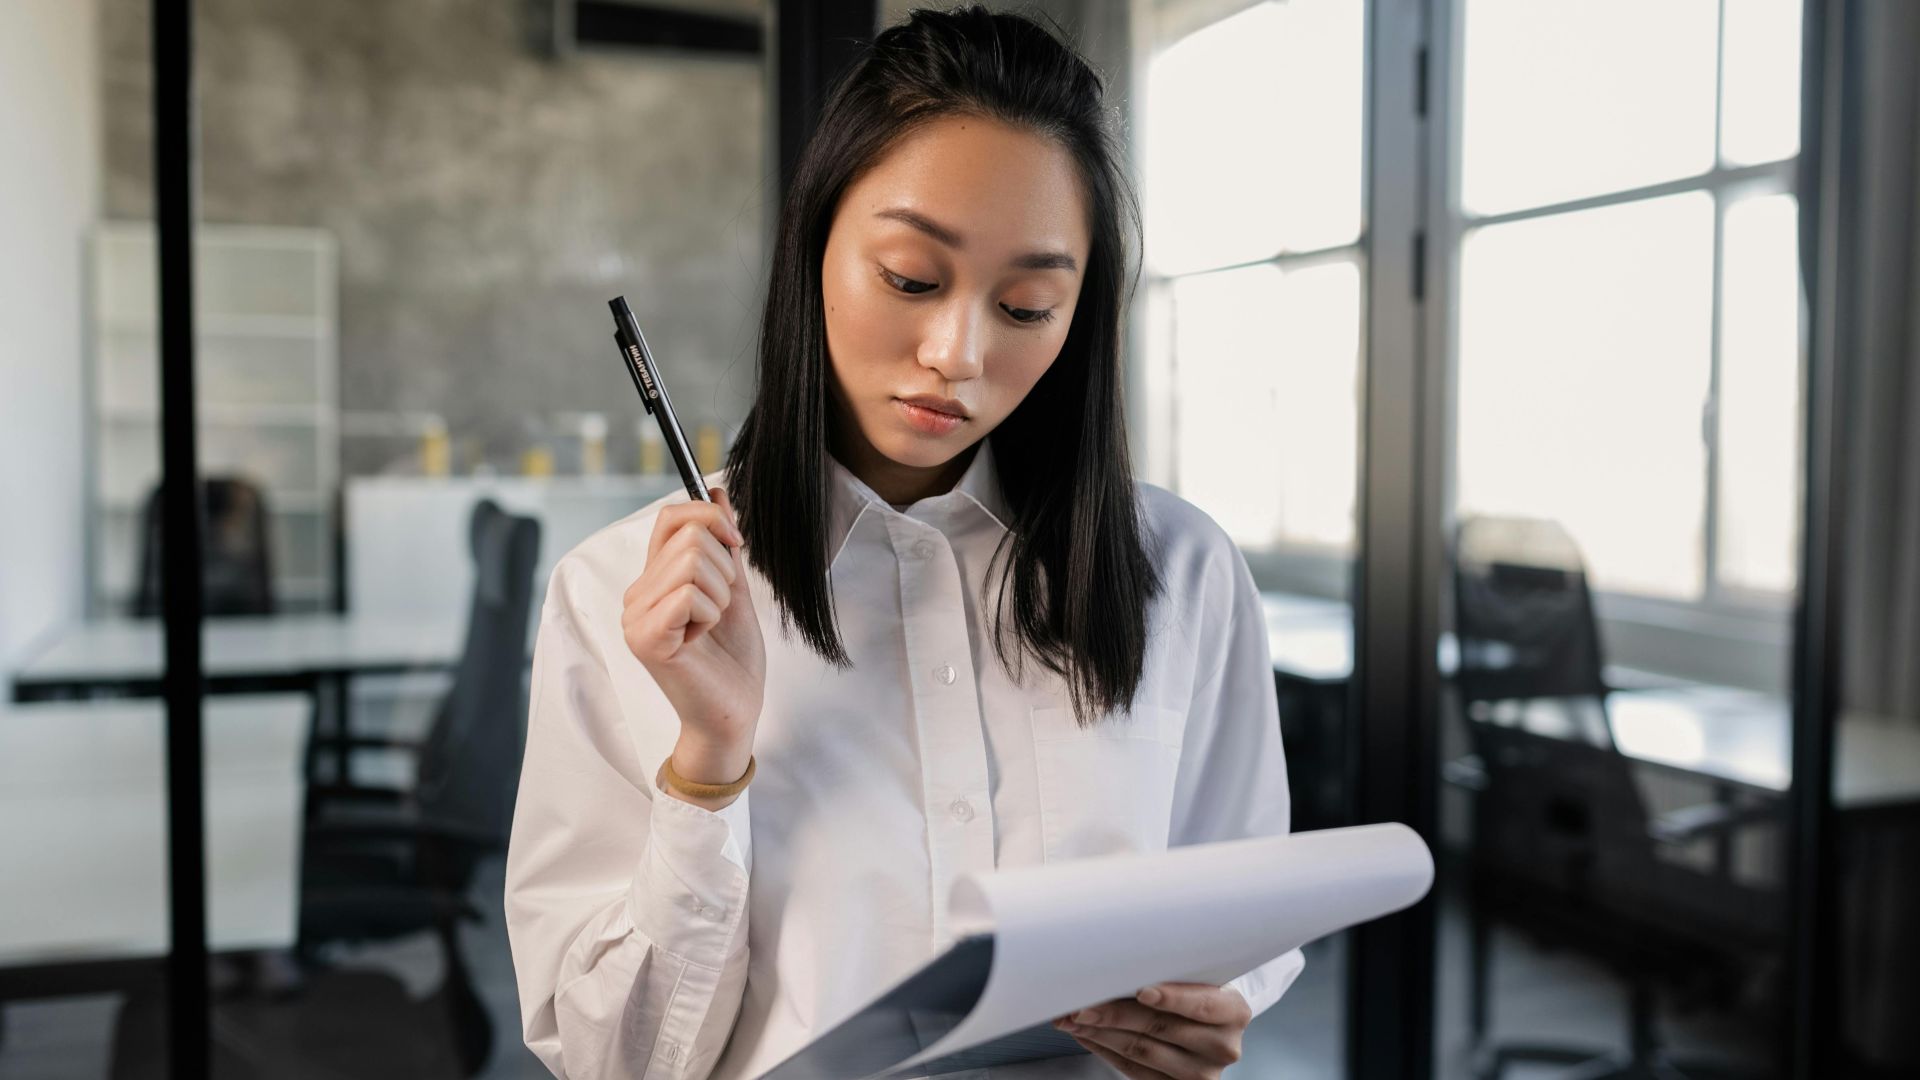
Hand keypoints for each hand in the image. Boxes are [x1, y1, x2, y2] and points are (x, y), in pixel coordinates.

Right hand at [621, 486, 765, 761]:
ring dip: (721, 594)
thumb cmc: (732, 658)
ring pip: (694, 560)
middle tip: (720, 609)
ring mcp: (636, 617)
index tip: (736, 544)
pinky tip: (702, 640)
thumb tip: (716, 489)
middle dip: (726, 568)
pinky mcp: (646, 639)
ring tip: (711, 626)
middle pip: (691, 536)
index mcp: (653, 580)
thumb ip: (723, 543)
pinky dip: (712, 614)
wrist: (734, 712)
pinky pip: (691, 594)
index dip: (711, 518)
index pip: (671, 517)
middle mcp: (636, 595)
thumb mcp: (733, 588)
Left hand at [1051, 982, 1251, 1078]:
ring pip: (1141, 1051)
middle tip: (1083, 1003)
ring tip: (1074, 1017)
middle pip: (1161, 1028)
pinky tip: (1086, 1034)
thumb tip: (1116, 966)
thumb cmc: (1196, 990)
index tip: (1142, 991)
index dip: (1172, 998)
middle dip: (1115, 1014)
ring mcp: (1200, 1073)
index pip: (1202, 1004)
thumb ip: (1170, 972)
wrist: (1209, 1025)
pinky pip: (1133, 1069)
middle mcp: (1221, 1046)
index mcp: (1233, 1011)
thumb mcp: (1197, 976)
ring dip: (1101, 1033)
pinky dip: (1104, 1049)